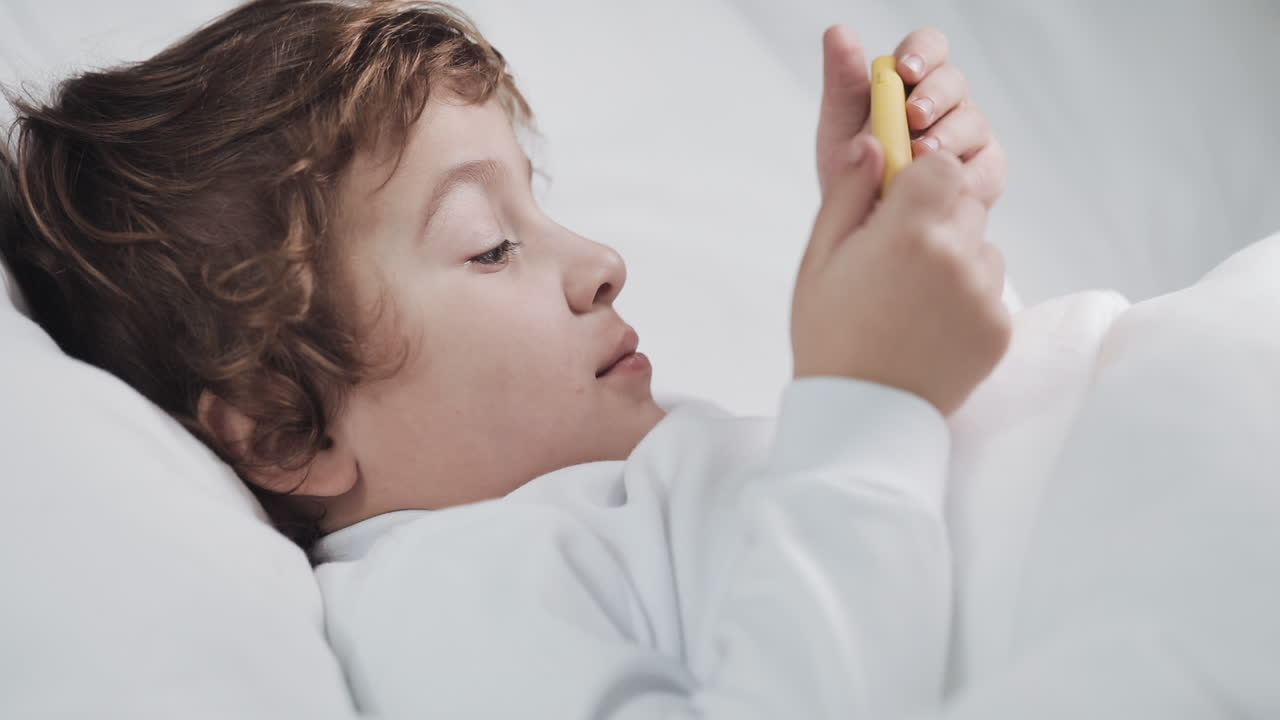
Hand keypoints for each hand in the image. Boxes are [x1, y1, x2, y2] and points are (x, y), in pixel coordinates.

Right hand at [792, 145, 1010, 416]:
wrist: (861, 416)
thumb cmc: (829, 335)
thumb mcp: (819, 260)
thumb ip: (848, 193)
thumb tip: (873, 143)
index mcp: (907, 233)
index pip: (942, 166)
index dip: (921, 179)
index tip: (900, 200)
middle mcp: (955, 257)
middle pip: (965, 202)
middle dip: (937, 217)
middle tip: (900, 256)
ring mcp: (983, 296)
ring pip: (983, 245)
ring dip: (957, 257)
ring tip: (914, 296)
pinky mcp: (1000, 329)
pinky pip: (991, 290)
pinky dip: (967, 298)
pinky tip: (930, 323)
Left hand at [816, 26, 1006, 206]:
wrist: (865, 226)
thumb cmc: (858, 169)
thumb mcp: (840, 127)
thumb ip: (843, 82)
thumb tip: (838, 32)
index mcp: (913, 82)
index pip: (929, 48)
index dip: (922, 53)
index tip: (905, 70)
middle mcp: (947, 104)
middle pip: (954, 82)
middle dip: (934, 96)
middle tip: (913, 116)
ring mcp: (970, 137)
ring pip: (973, 122)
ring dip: (948, 136)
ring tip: (920, 155)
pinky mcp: (986, 172)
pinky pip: (987, 168)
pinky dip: (966, 176)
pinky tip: (946, 185)